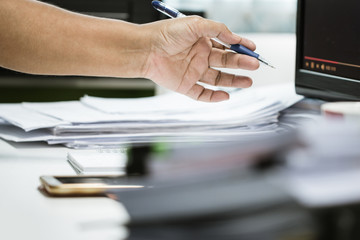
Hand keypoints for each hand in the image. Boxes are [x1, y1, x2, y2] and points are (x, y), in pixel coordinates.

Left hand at [141, 16, 259, 101]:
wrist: (145, 49)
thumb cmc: (166, 34)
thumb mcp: (195, 24)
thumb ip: (217, 29)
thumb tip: (235, 38)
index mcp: (203, 41)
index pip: (227, 45)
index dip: (241, 47)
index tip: (253, 50)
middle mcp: (200, 57)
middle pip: (226, 62)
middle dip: (241, 63)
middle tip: (255, 65)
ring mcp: (193, 72)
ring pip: (218, 79)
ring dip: (234, 80)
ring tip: (248, 81)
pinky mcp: (185, 86)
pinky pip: (202, 94)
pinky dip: (214, 97)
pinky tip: (225, 95)